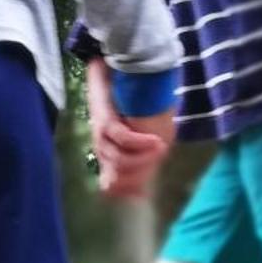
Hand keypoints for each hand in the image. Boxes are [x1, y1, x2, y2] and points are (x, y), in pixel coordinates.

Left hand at [87, 59, 173, 200]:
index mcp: (111, 148)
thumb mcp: (150, 128)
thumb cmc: (142, 97)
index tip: (140, 196)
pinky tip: (155, 141)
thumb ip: (150, 151)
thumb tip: (151, 178)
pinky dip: (140, 142)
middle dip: (139, 172)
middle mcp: (102, 143)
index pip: (112, 178)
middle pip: (117, 172)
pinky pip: (123, 138)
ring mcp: (100, 132)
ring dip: (143, 157)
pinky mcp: (103, 119)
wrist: (130, 66)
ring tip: (161, 147)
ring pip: (119, 159)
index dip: (125, 188)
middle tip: (159, 155)